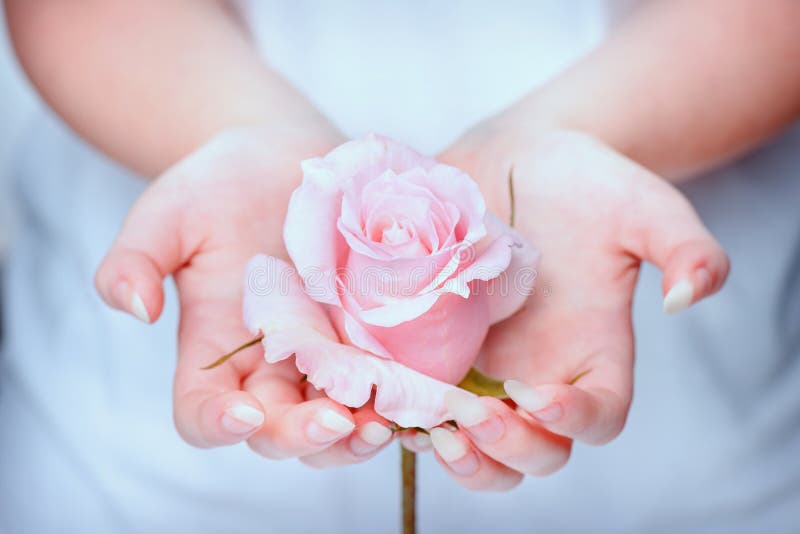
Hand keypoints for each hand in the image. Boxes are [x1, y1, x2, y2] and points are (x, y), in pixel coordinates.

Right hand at [95, 125, 395, 466]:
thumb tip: (133, 307)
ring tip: (384, 422)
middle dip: (302, 437)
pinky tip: (419, 394)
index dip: (218, 425)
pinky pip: (384, 382)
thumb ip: (136, 259)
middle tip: (332, 421)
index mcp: (212, 348)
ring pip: (336, 421)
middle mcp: (269, 363)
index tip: (242, 414)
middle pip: (278, 431)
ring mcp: (324, 353)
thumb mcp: (168, 213)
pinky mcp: (369, 334)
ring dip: (357, 435)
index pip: (204, 412)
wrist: (281, 155)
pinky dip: (399, 398)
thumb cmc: (217, 184)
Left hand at [432, 128, 728, 489]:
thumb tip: (690, 298)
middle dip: (504, 450)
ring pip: (470, 443)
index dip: (573, 420)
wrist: (517, 159)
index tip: (540, 396)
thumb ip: (683, 247)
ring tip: (421, 426)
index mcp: (593, 354)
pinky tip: (376, 397)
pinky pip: (416, 398)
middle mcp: (538, 374)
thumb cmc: (585, 182)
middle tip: (474, 418)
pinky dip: (397, 410)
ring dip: (448, 450)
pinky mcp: (430, 348)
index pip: (597, 415)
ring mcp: (481, 366)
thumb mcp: (640, 204)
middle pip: (532, 451)